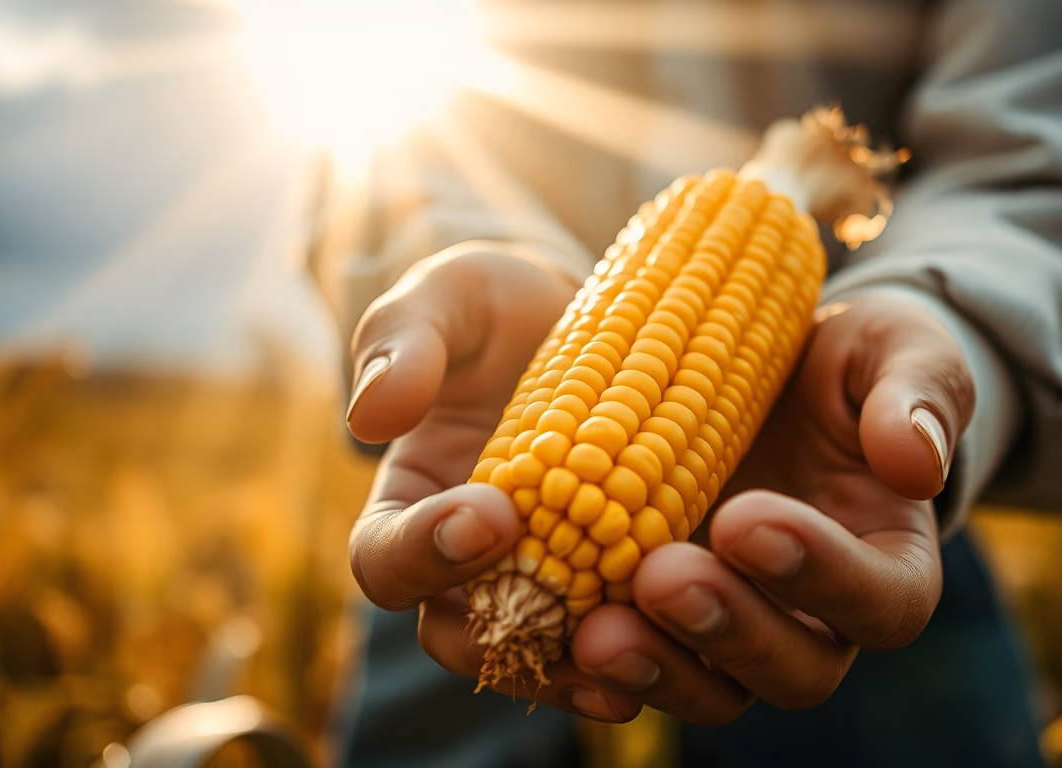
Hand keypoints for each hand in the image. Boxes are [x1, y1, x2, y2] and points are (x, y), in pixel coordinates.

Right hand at [346, 243, 644, 721]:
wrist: (592, 319)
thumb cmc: (498, 308)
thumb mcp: (451, 298)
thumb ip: (404, 341)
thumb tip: (372, 415)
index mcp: (409, 506)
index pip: (385, 559)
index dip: (423, 553)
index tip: (492, 513)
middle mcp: (468, 564)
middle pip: (462, 637)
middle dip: (507, 635)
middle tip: (565, 611)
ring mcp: (547, 580)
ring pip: (545, 656)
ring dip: (581, 667)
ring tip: (627, 658)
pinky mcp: (618, 582)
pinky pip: (620, 638)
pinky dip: (647, 650)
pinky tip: (689, 645)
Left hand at [566, 292, 974, 724]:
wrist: (779, 372)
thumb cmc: (853, 362)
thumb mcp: (898, 351)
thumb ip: (919, 395)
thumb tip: (915, 463)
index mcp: (889, 564)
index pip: (881, 600)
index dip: (822, 575)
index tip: (747, 519)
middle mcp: (817, 617)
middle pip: (792, 670)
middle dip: (726, 631)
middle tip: (660, 578)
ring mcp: (735, 624)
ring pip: (711, 688)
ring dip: (656, 668)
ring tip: (596, 632)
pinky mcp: (664, 616)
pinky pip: (637, 663)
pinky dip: (593, 662)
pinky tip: (548, 625)